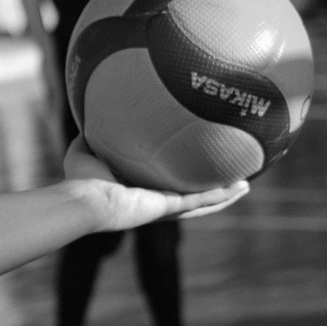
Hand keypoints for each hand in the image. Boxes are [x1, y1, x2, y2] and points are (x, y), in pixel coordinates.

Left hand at [60, 137, 247, 230]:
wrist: (85, 200)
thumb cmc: (80, 182)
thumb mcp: (85, 151)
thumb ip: (89, 136)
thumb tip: (88, 117)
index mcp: (140, 191)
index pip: (167, 185)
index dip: (183, 178)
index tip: (195, 167)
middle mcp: (155, 202)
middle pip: (192, 197)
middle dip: (213, 190)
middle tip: (232, 180)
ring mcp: (164, 208)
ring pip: (202, 203)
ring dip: (224, 196)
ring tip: (245, 186)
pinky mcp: (168, 208)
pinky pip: (200, 201)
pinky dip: (219, 196)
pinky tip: (238, 187)